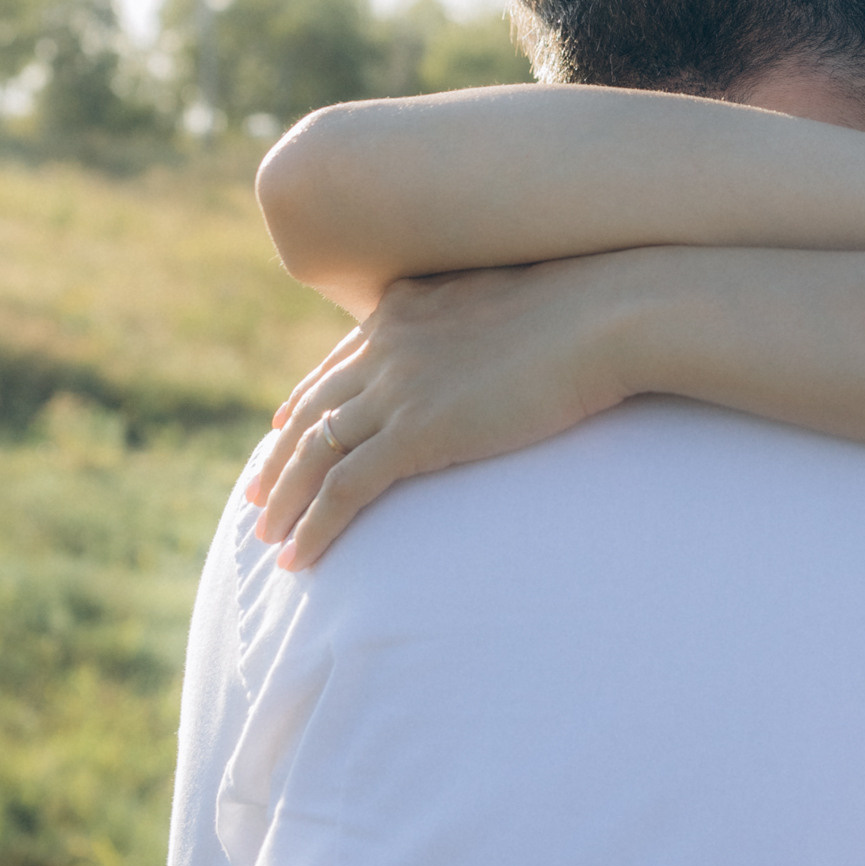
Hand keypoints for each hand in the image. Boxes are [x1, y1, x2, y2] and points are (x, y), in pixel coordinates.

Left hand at [243, 262, 633, 570]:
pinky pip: (343, 489)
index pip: (337, 364)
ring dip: (284, 501)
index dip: (305, 403)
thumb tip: (502, 348)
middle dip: (278, 458)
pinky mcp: (417, 433)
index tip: (284, 430)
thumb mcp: (516, 306)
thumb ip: (485, 327)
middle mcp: (387, 344)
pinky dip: (313, 527)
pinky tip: (299, 559)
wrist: (606, 315)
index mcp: (407, 309)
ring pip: (315, 453)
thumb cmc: (590, 310)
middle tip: (257, 496)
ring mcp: (397, 388)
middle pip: (311, 409)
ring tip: (267, 539)